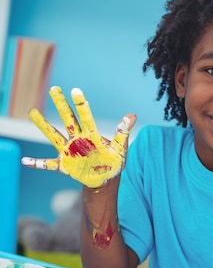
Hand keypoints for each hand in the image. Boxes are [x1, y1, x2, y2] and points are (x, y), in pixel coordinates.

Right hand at [21, 87, 135, 188]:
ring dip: (43, 125)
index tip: (75, 90)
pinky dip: (37, 163)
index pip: (86, 116)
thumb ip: (122, 133)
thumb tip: (132, 115)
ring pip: (54, 136)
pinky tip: (25, 161)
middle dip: (61, 105)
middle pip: (68, 119)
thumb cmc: (113, 162)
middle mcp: (78, 139)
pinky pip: (47, 164)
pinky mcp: (64, 165)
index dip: (81, 104)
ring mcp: (69, 151)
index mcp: (91, 134)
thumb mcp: (120, 149)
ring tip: (32, 112)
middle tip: (55, 89)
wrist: (105, 178)